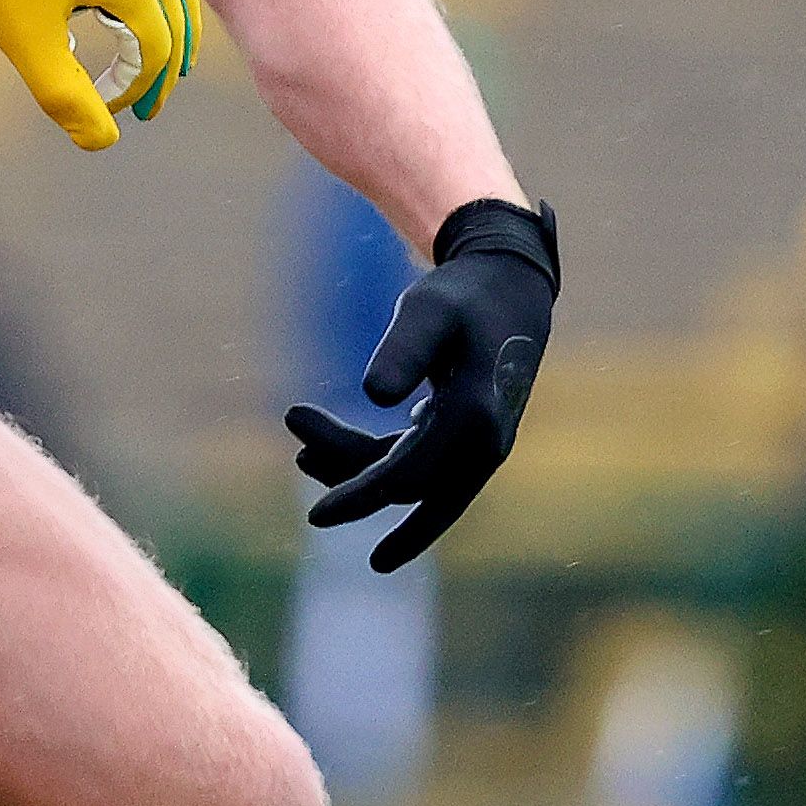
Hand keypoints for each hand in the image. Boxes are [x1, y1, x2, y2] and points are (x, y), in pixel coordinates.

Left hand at [0, 0, 202, 149]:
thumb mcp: (26, 39)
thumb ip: (66, 94)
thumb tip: (102, 141)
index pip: (155, 51)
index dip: (137, 90)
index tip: (109, 109)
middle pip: (177, 16)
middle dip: (166, 66)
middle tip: (151, 102)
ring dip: (172, 22)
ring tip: (163, 54)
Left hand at [285, 200, 560, 572]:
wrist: (512, 287)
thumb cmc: (464, 294)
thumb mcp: (428, 310)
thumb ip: (405, 348)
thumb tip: (374, 396)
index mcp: (475, 417)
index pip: (408, 477)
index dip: (359, 497)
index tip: (315, 518)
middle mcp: (484, 445)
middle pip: (403, 485)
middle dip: (344, 471)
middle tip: (293, 416)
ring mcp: (479, 447)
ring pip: (409, 483)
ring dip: (354, 470)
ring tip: (301, 452)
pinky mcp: (466, 440)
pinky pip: (417, 468)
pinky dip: (374, 464)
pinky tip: (327, 451)